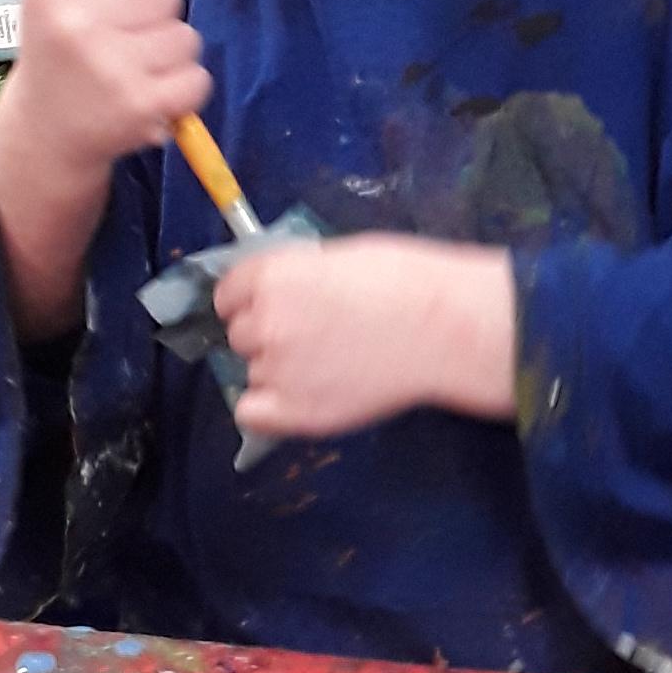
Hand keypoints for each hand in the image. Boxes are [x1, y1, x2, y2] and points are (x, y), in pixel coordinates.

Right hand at [3, 0, 206, 172]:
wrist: (46, 131)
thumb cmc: (61, 45)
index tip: (106, 0)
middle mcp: (76, 21)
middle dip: (150, 17)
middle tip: (115, 44)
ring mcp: (108, 67)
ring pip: (185, 36)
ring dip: (169, 54)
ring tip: (131, 70)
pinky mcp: (139, 105)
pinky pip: (197, 78)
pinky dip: (182, 89)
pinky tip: (149, 96)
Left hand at [217, 236, 517, 441]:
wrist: (442, 328)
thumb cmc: (405, 281)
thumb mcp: (338, 257)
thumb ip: (297, 276)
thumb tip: (282, 291)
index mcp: (269, 276)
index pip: (228, 294)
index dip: (251, 301)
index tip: (275, 307)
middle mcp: (262, 322)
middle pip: (241, 336)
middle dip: (269, 336)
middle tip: (314, 337)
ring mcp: (275, 370)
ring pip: (254, 374)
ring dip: (279, 371)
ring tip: (328, 367)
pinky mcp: (294, 412)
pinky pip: (252, 414)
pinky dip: (269, 410)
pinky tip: (301, 399)